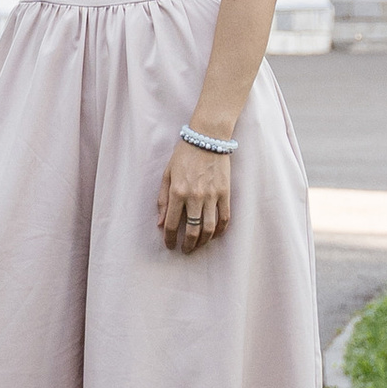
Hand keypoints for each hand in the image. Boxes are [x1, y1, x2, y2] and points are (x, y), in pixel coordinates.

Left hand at [158, 138, 232, 254]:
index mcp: (177, 191)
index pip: (172, 224)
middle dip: (188, 245)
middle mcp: (194, 196)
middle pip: (192, 231)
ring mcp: (211, 195)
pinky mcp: (225, 192)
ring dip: (203, 242)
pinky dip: (220, 230)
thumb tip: (160, 223)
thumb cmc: (184, 154)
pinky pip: (224, 218)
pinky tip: (215, 235)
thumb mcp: (167, 174)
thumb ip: (163, 199)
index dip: (170, 239)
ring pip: (209, 229)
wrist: (208, 137)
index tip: (170, 246)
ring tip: (199, 245)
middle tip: (186, 250)